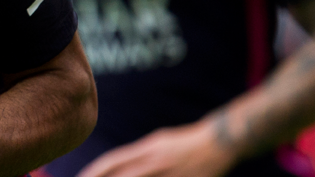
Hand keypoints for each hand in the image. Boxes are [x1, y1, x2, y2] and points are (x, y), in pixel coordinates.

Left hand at [75, 119, 235, 176]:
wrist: (218, 142)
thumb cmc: (183, 143)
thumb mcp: (157, 142)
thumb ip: (138, 155)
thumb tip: (118, 166)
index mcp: (147, 149)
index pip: (114, 161)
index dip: (95, 170)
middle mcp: (155, 161)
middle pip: (122, 176)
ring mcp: (168, 173)